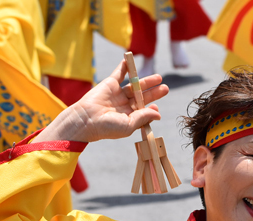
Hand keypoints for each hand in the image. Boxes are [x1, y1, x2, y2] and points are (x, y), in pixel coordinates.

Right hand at [34, 60, 168, 142]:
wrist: (87, 120)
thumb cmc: (107, 127)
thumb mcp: (129, 125)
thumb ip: (143, 117)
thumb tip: (158, 113)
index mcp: (128, 117)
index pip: (143, 111)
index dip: (151, 107)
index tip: (156, 106)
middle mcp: (123, 105)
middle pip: (142, 97)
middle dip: (153, 92)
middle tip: (165, 88)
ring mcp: (117, 94)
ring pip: (134, 85)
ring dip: (145, 81)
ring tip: (158, 78)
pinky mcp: (109, 84)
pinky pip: (119, 73)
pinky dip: (125, 67)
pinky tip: (132, 61)